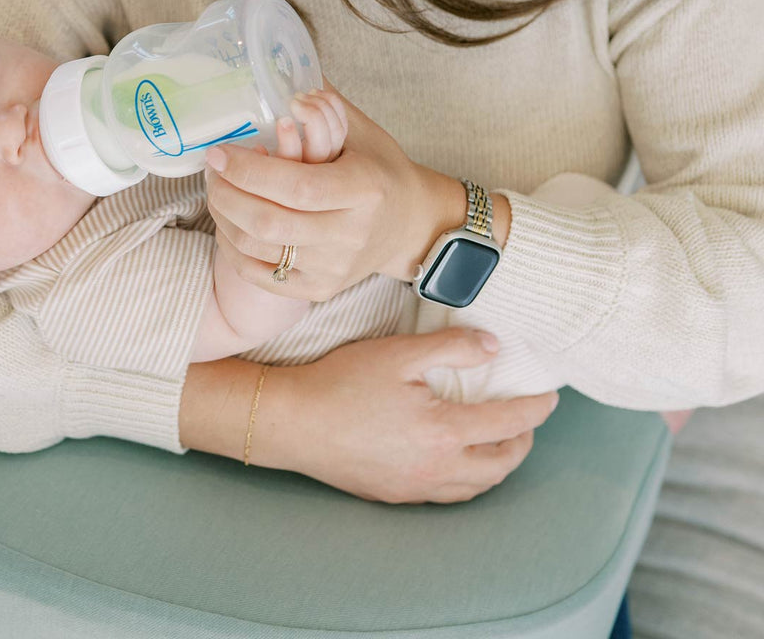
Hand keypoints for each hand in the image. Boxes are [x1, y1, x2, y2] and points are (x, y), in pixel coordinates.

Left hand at [205, 80, 455, 300]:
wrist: (409, 225)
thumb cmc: (381, 170)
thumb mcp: (361, 132)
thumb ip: (323, 104)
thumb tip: (280, 72)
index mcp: (365, 189)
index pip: (297, 185)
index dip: (250, 169)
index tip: (220, 151)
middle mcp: (351, 234)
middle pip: (270, 221)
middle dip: (227, 192)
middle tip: (212, 168)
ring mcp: (334, 267)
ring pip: (259, 248)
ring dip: (224, 217)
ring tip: (216, 189)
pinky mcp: (319, 288)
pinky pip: (261, 275)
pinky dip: (234, 248)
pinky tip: (228, 222)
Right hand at [256, 330, 559, 502]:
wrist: (292, 423)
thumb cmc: (341, 383)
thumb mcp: (398, 354)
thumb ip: (451, 348)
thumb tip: (493, 347)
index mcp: (443, 432)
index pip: (508, 423)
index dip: (535, 409)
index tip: (550, 397)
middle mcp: (436, 468)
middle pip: (500, 466)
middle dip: (522, 443)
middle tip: (527, 422)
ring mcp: (414, 488)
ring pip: (475, 487)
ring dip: (497, 466)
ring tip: (498, 444)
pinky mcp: (392, 495)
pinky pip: (446, 495)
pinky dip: (466, 480)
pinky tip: (455, 463)